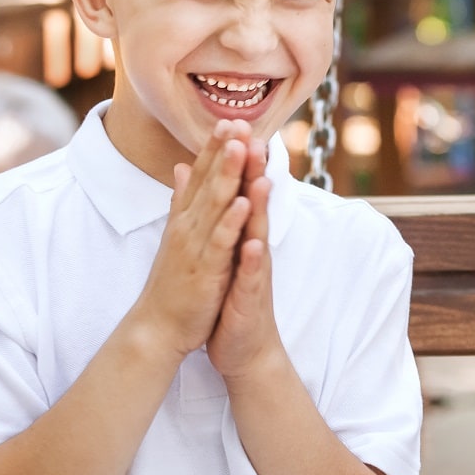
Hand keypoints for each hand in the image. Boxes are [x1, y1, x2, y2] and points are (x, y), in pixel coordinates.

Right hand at [132, 119, 251, 359]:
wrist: (157, 325)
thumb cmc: (172, 279)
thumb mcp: (176, 232)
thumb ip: (181, 198)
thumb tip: (181, 166)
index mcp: (184, 216)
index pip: (200, 174)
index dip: (214, 147)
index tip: (229, 120)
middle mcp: (187, 225)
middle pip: (207, 181)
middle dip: (223, 150)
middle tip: (236, 120)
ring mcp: (194, 245)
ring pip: (214, 204)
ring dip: (228, 175)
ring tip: (242, 147)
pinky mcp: (204, 268)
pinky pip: (220, 241)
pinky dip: (231, 221)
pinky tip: (245, 202)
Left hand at [207, 137, 284, 381]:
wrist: (244, 346)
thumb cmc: (233, 296)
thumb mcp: (224, 251)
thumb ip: (222, 217)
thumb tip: (212, 184)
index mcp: (242, 234)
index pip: (242, 191)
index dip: (239, 161)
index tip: (235, 127)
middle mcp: (253, 246)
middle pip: (255, 204)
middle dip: (255, 172)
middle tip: (256, 138)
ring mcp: (255, 271)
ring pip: (259, 234)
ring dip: (261, 209)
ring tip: (262, 181)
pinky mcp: (251, 297)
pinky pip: (252, 277)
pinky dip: (253, 259)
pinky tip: (253, 244)